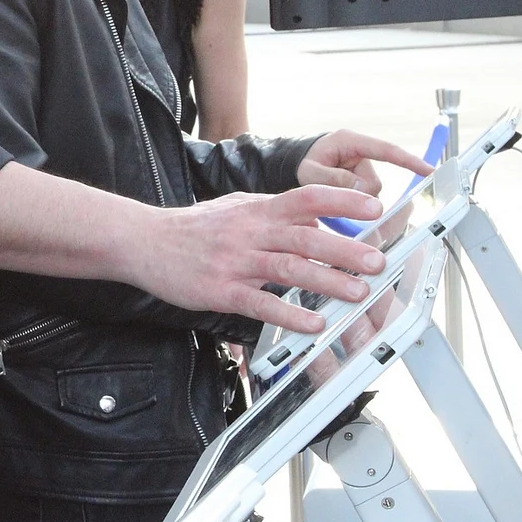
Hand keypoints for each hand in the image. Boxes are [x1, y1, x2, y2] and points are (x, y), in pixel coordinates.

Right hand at [123, 185, 396, 333]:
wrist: (143, 242)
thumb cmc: (192, 228)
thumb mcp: (234, 208)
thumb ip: (272, 211)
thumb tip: (313, 216)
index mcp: (256, 210)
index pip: (306, 198)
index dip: (342, 202)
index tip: (374, 208)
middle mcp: (249, 232)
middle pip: (305, 237)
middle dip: (345, 250)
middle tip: (378, 261)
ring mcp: (235, 262)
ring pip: (288, 269)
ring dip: (326, 282)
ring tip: (357, 293)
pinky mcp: (220, 290)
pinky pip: (260, 303)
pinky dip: (288, 314)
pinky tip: (312, 323)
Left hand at [296, 130, 434, 194]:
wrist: (296, 163)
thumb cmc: (303, 162)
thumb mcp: (310, 171)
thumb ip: (333, 179)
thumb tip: (362, 188)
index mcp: (351, 142)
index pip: (386, 150)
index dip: (409, 161)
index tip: (430, 171)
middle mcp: (361, 154)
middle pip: (374, 183)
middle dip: (356, 193)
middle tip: (331, 190)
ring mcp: (363, 168)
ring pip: (370, 194)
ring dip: (352, 198)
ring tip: (330, 190)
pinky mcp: (361, 180)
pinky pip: (364, 197)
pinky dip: (352, 201)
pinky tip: (338, 196)